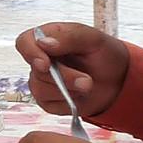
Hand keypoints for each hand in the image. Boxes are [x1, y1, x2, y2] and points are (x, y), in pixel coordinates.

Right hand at [14, 20, 128, 117]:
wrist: (118, 79)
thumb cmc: (104, 54)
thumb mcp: (93, 38)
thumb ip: (69, 37)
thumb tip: (44, 43)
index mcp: (47, 38)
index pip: (24, 42)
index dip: (30, 53)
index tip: (45, 63)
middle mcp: (41, 59)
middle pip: (36, 71)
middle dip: (64, 77)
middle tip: (86, 81)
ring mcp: (42, 81)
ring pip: (40, 89)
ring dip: (68, 90)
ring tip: (88, 86)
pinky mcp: (47, 100)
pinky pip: (49, 105)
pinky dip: (68, 102)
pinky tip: (79, 95)